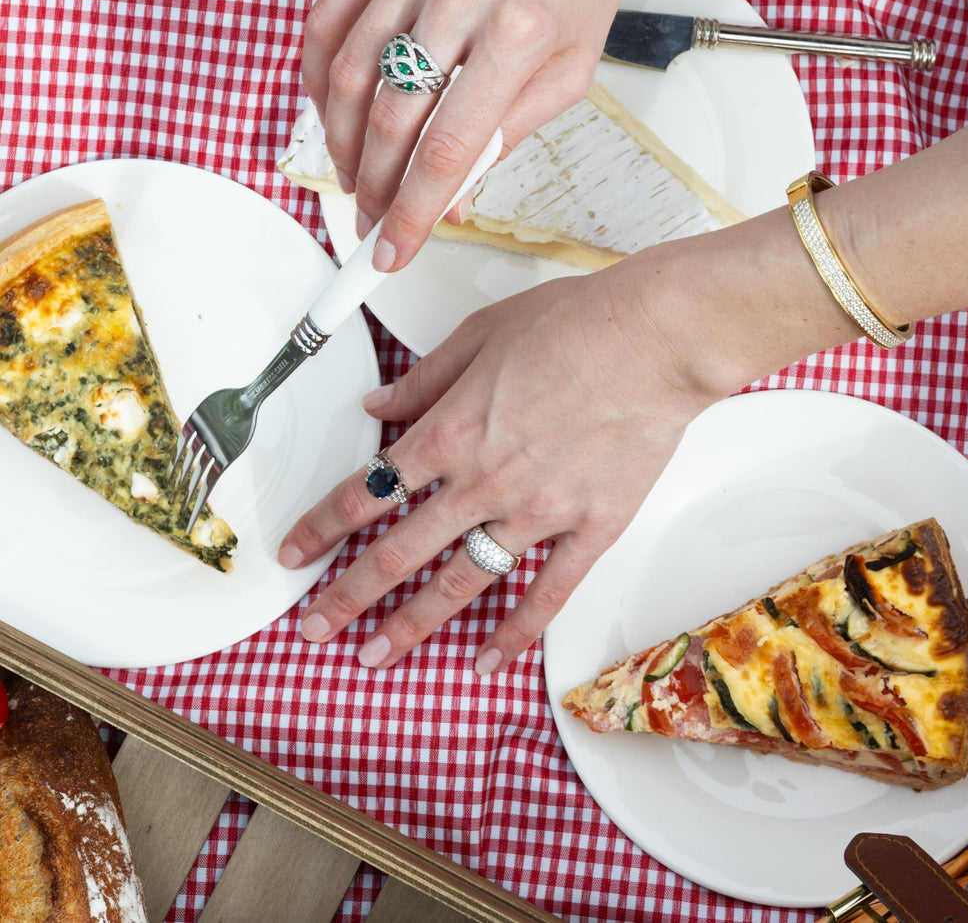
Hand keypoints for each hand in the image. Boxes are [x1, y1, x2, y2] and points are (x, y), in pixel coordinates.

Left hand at [277, 246, 729, 670]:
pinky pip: (544, 595)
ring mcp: (536, 514)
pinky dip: (514, 634)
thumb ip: (425, 379)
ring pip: (460, 585)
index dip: (322, 524)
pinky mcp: (589, 529)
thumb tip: (378, 402)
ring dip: (411, 626)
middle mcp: (484, 482)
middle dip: (347, 596)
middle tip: (314, 627)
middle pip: (398, 552)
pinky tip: (487, 660)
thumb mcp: (481, 334)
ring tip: (376, 656)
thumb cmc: (578, 323)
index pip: (367, 489)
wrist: (657, 339)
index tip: (295, 550)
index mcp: (451, 432)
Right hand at [302, 0, 647, 272]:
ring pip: (348, 72)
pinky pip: (328, 18)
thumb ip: (509, 133)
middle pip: (390, 115)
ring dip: (341, 140)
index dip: (413, 210)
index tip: (395, 250)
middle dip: (374, 186)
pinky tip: (332, 110)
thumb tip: (454, 197)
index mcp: (520, 29)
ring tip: (355, 176)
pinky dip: (319, 76)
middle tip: (373, 220)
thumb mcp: (574, 66)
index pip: (446, 145)